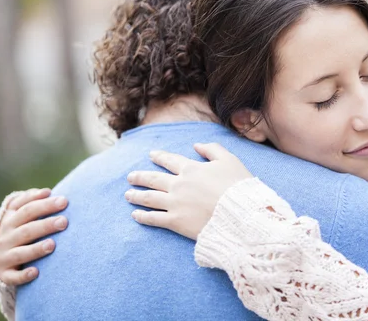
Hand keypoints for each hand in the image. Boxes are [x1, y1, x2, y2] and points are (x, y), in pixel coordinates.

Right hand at [0, 188, 67, 284]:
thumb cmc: (20, 231)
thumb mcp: (21, 216)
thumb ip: (32, 202)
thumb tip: (47, 192)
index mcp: (10, 219)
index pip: (26, 208)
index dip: (43, 203)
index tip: (64, 200)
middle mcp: (5, 237)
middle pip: (27, 229)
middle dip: (46, 225)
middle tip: (64, 222)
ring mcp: (3, 256)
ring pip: (20, 252)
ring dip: (36, 249)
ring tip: (52, 245)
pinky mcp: (4, 274)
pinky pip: (13, 276)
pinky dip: (23, 275)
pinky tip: (36, 272)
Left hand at [125, 143, 252, 239]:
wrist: (240, 214)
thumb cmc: (238, 186)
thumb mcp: (229, 160)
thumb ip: (212, 149)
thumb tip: (196, 145)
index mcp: (191, 169)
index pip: (171, 161)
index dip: (160, 157)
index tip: (151, 155)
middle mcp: (179, 185)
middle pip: (154, 179)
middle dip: (140, 177)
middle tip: (130, 177)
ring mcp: (175, 203)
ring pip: (149, 197)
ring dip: (136, 195)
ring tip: (128, 194)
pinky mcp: (175, 222)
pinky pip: (154, 218)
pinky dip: (143, 216)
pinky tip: (135, 215)